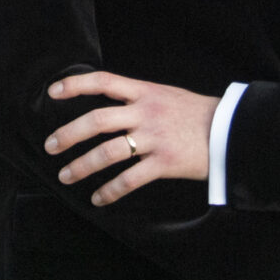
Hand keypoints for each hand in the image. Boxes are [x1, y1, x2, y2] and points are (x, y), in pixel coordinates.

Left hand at [42, 71, 218, 205]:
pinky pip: (129, 179)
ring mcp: (154, 138)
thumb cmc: (196, 114)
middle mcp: (145, 112)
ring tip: (65, 176)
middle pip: (97, 120)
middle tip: (50, 146)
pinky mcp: (164, 162)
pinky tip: (98, 198)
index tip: (52, 92)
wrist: (230, 131)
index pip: (103, 81)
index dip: (75, 84)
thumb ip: (138, 98)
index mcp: (144, 91)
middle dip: (68, 134)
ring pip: (108, 152)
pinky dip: (110, 191)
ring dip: (82, 166)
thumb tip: (108, 102)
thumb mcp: (166, 95)